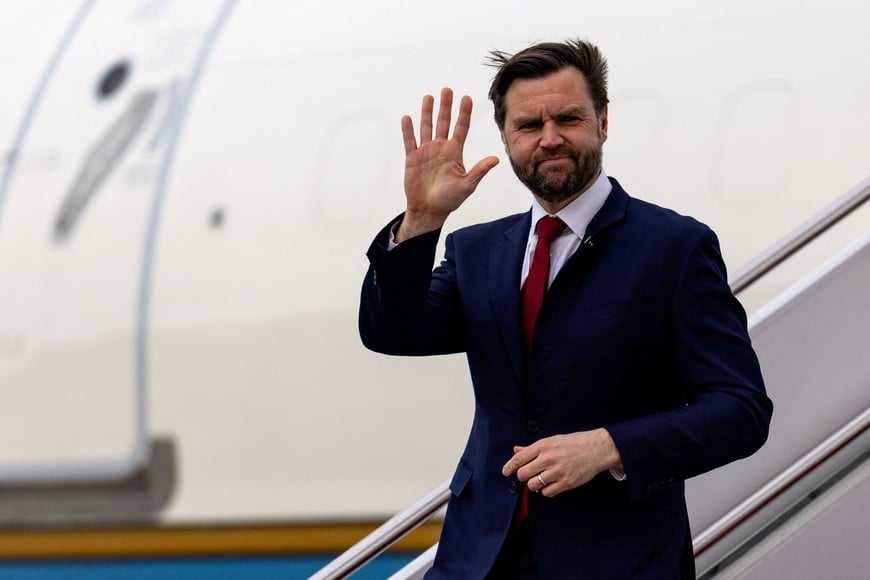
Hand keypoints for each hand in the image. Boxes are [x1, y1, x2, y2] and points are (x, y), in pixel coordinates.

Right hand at [397, 87, 498, 241]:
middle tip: (447, 90)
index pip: (461, 128)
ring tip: (429, 97)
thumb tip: (495, 159)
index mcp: (455, 152)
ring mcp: (426, 152)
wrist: (429, 210)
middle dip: (446, 106)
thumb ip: (479, 170)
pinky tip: (408, 118)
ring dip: (427, 113)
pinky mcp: (412, 158)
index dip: (464, 113)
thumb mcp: (468, 185)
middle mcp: (441, 148)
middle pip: (443, 122)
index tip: (467, 98)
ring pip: (426, 127)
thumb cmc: (450, 199)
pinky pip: (409, 141)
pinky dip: (408, 130)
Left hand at [502, 429, 622, 497]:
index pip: (519, 458)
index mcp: (543, 446)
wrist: (596, 449)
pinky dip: (546, 491)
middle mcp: (548, 458)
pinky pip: (547, 493)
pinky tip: (551, 484)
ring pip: (533, 485)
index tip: (505, 472)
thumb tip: (516, 450)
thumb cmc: (573, 443)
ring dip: (534, 484)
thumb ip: (532, 448)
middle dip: (523, 476)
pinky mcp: (566, 483)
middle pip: (523, 474)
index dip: (509, 466)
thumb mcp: (551, 441)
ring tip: (541, 479)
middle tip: (529, 475)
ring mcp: (557, 471)